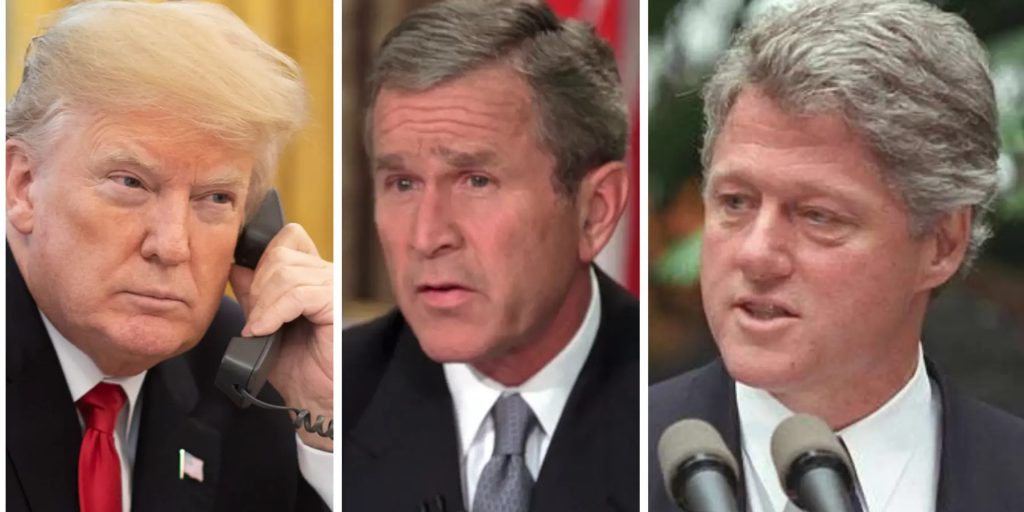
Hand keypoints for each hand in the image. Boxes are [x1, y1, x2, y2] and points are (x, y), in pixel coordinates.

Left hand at [229, 223, 332, 450]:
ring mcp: (332, 287)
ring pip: (285, 272)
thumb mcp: (261, 321)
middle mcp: (325, 274)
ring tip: (258, 328)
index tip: (249, 289)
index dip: (262, 256)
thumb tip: (235, 265)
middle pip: (280, 252)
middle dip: (257, 285)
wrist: (312, 396)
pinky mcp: (334, 304)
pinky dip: (273, 312)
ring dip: (263, 303)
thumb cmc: (292, 362)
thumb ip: (252, 292)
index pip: (288, 236)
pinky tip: (264, 330)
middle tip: (254, 317)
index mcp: (310, 272)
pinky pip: (296, 294)